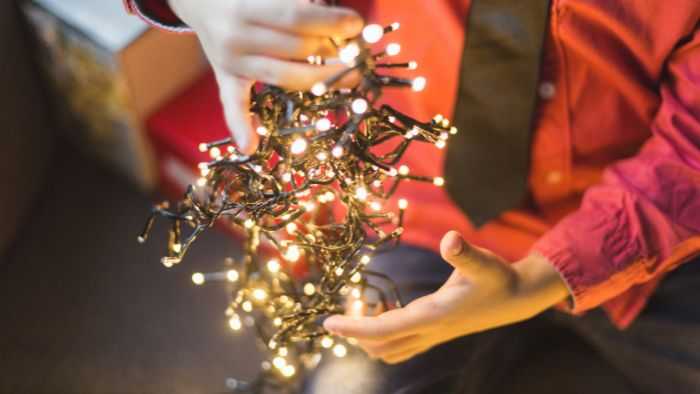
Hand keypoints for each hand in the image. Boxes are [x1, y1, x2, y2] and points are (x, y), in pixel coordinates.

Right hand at [168, 0, 362, 152]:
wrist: (200, 0)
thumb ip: (297, 4)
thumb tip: (340, 24)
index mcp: (246, 8)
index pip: (297, 19)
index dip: (331, 22)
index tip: (356, 24)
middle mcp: (237, 38)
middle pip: (297, 49)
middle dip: (334, 49)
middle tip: (357, 50)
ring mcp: (231, 63)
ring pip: (285, 77)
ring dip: (323, 78)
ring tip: (351, 75)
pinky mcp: (227, 79)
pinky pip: (233, 105)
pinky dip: (240, 126)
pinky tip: (250, 147)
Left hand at [324, 231, 568, 363]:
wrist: (517, 299)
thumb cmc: (498, 277)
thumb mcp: (484, 262)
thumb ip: (465, 253)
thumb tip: (450, 239)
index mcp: (433, 316)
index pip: (384, 330)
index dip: (354, 327)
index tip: (328, 322)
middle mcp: (430, 331)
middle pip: (381, 346)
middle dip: (356, 334)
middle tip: (342, 310)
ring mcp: (432, 336)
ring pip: (391, 350)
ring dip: (369, 337)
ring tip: (362, 309)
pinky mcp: (435, 333)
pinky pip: (401, 345)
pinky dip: (384, 336)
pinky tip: (385, 310)